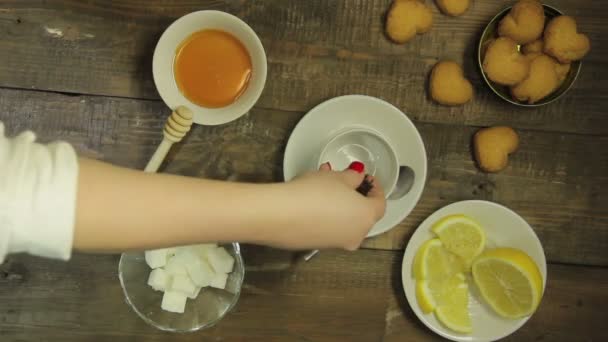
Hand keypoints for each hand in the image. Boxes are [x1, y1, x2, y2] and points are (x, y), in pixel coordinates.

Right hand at [265, 162, 385, 250]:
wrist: (280, 215)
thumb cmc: (313, 194)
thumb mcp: (336, 177)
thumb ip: (352, 177)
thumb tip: (357, 178)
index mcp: (366, 217)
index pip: (380, 203)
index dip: (375, 188)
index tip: (367, 177)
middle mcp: (356, 235)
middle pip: (363, 214)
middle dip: (356, 196)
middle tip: (346, 180)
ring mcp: (337, 244)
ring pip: (346, 222)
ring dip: (341, 205)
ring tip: (325, 186)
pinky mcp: (319, 247)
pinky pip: (330, 229)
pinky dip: (328, 216)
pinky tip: (314, 202)